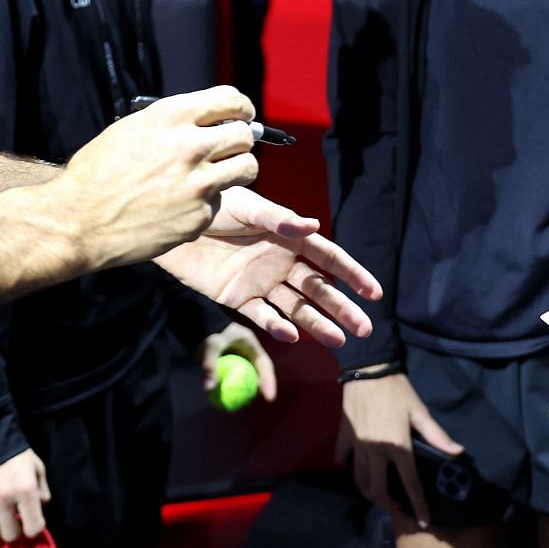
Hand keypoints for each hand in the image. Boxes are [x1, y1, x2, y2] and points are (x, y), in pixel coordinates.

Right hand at [0, 448, 50, 543]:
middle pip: (9, 536)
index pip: (33, 528)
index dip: (34, 526)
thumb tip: (39, 506)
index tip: (30, 519)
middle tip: (11, 515)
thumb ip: (41, 489)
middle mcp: (3, 498)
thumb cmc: (14, 452)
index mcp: (25, 489)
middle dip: (13, 528)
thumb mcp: (36, 466)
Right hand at [52, 86, 256, 269]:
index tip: (242, 116)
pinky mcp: (199, 216)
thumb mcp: (132, 129)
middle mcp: (190, 146)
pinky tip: (179, 206)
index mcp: (172, 117)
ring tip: (214, 177)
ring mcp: (198, 183)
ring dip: (236, 171)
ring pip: (247, 169)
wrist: (78, 220)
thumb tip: (208, 120)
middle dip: (241, 141)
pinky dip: (204, 204)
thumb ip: (173, 122)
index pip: (231, 99)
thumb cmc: (98, 172)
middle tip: (229, 149)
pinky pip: (218, 203)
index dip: (242, 108)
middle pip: (246, 135)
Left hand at [158, 185, 380, 346]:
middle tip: (364, 329)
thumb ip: (278, 219)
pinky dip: (277, 326)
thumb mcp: (247, 207)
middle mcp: (280, 261)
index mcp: (289, 237)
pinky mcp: (238, 298)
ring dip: (317, 324)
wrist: (175, 225)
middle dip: (342, 308)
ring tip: (338, 342)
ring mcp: (261, 282)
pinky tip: (291, 335)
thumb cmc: (214, 205)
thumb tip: (312, 226)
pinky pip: (262, 315)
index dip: (352, 274)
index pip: (328, 259)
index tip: (373, 294)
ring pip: (296, 308)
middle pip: (318, 289)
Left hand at [201, 322, 278, 401]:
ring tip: (240, 403)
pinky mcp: (229, 361)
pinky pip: (233, 376)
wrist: (196, 321)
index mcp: (251, 344)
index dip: (269, 381)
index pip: (265, 365)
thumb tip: (209, 390)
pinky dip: (230, 386)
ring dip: (244, 388)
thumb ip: (209, 366)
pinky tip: (224, 398)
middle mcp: (247, 351)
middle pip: (257, 372)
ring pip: (246, 375)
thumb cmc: (207, 331)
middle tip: (252, 402)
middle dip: (258, 388)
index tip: (269, 398)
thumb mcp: (210, 346)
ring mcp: (238, 356)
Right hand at [336, 372, 463, 529]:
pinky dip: (350, 467)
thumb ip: (437, 435)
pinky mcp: (345, 436)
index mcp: (398, 446)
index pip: (410, 483)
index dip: (418, 504)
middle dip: (387, 504)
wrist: (368, 369)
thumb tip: (457, 452)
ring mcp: (358, 445)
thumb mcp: (419, 411)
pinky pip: (344, 458)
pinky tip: (358, 466)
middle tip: (397, 506)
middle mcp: (376, 451)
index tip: (422, 520)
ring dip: (369, 491)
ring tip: (378, 493)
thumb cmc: (397, 390)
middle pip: (377, 490)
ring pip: (359, 479)